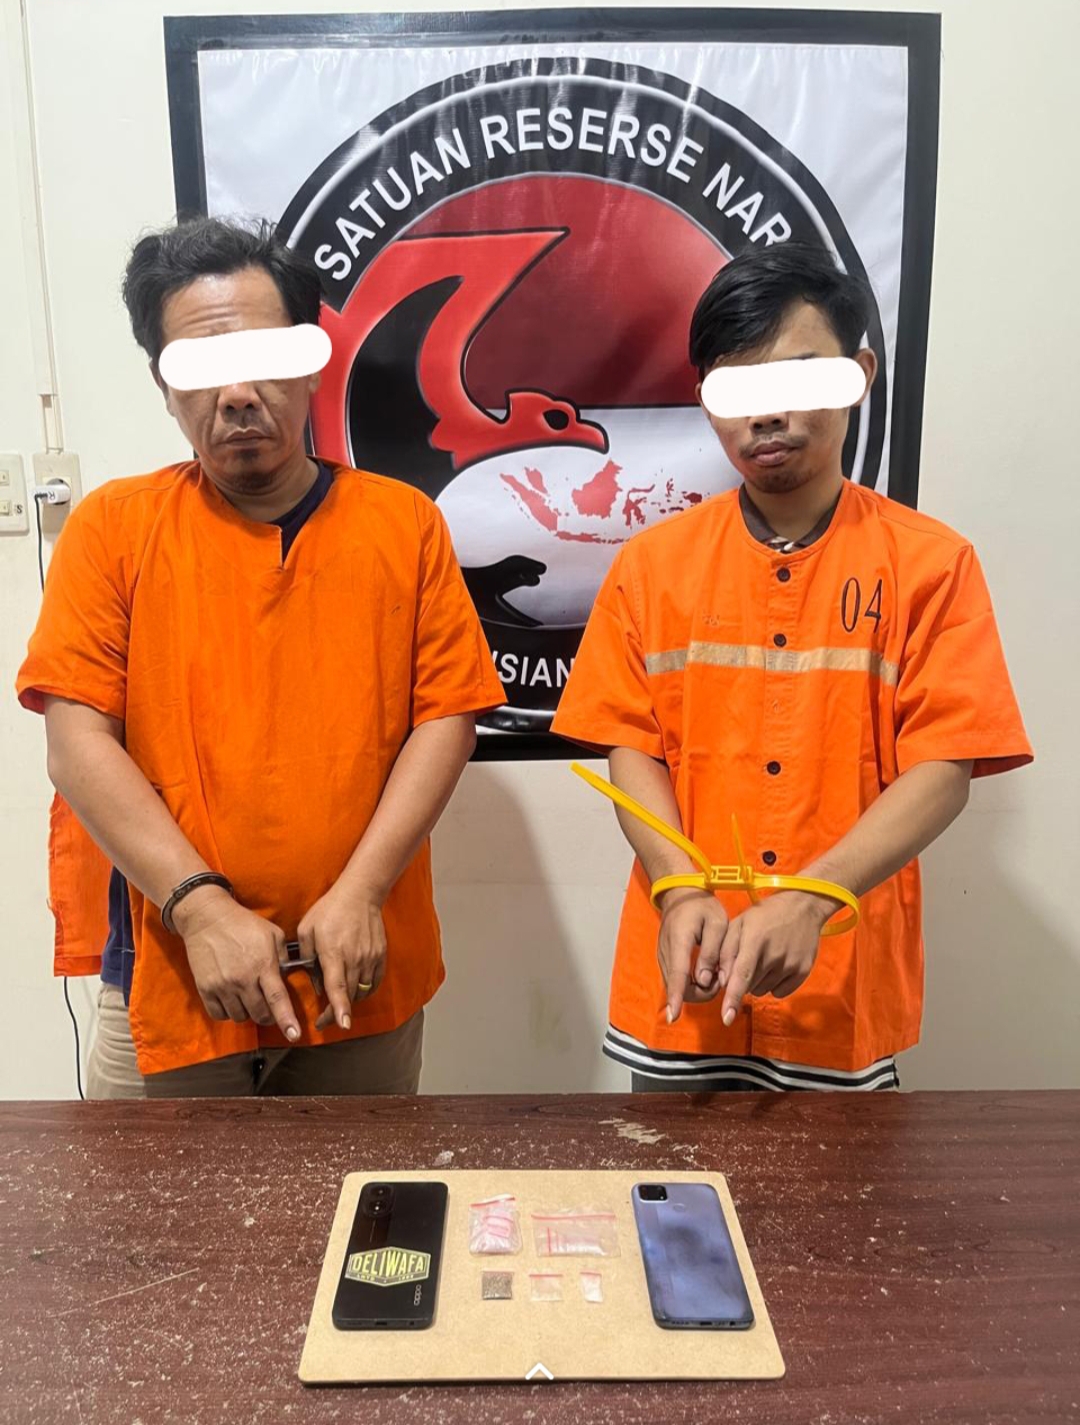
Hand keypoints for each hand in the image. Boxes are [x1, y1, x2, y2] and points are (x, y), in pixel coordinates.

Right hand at [175, 887, 299, 1040]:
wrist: (208, 918)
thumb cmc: (244, 924)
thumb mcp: (273, 934)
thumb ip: (283, 958)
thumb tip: (289, 978)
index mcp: (263, 964)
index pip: (277, 999)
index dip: (287, 1020)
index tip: (294, 1035)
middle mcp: (242, 979)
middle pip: (260, 1014)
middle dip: (269, 1016)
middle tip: (270, 1008)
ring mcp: (222, 985)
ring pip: (240, 1017)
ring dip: (248, 1012)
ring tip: (248, 997)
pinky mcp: (206, 989)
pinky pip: (220, 1015)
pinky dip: (228, 1012)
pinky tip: (232, 999)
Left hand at [297, 884, 386, 1030]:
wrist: (360, 893)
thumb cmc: (330, 910)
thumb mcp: (306, 930)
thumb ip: (306, 958)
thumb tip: (313, 981)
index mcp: (334, 953)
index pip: (337, 987)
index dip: (339, 1008)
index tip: (342, 1024)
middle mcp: (355, 958)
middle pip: (349, 995)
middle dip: (336, 1012)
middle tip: (324, 1018)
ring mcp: (370, 957)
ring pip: (362, 991)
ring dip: (350, 999)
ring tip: (338, 998)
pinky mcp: (380, 955)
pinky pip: (374, 982)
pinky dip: (365, 990)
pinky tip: (355, 987)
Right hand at [657, 888, 729, 1023]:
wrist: (679, 894)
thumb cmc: (701, 906)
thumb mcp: (717, 923)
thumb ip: (711, 952)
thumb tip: (705, 980)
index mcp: (680, 940)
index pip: (677, 975)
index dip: (676, 998)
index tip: (673, 1017)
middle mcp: (666, 952)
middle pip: (678, 987)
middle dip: (701, 992)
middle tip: (720, 977)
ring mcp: (662, 956)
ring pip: (676, 986)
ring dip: (697, 988)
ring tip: (714, 971)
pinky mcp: (665, 959)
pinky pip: (675, 979)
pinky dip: (690, 982)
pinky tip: (704, 970)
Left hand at [717, 891, 833, 1027]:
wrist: (803, 907)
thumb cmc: (764, 915)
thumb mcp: (739, 924)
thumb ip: (726, 951)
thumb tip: (720, 981)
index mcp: (755, 941)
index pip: (741, 976)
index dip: (732, 998)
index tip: (726, 1019)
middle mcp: (774, 956)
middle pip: (749, 985)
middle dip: (741, 978)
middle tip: (748, 957)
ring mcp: (791, 965)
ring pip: (762, 990)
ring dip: (757, 981)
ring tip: (763, 958)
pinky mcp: (802, 972)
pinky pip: (779, 992)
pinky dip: (772, 984)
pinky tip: (775, 966)